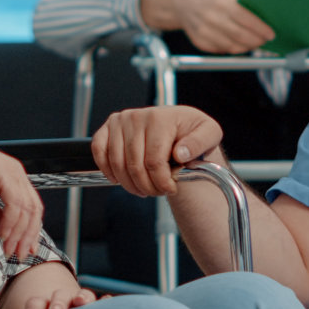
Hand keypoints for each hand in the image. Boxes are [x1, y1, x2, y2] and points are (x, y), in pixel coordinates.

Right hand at [0, 128, 44, 259]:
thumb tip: (6, 234)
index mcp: (13, 179)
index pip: (31, 209)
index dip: (31, 231)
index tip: (27, 248)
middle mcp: (17, 175)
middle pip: (34, 210)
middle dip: (29, 235)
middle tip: (21, 253)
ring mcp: (13, 174)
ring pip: (26, 209)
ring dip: (19, 233)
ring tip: (10, 247)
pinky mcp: (5, 175)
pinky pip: (14, 204)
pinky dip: (11, 222)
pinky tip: (4, 234)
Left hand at [0, 286, 98, 308]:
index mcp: (41, 304)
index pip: (36, 303)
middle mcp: (60, 301)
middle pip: (59, 296)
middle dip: (57, 303)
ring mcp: (79, 304)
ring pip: (83, 296)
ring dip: (82, 297)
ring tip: (81, 303)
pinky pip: (103, 304)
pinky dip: (106, 303)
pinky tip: (108, 302)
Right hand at [91, 106, 222, 197]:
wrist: (179, 124)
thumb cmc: (192, 130)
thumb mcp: (209, 133)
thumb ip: (200, 142)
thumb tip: (180, 153)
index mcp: (159, 118)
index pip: (154, 161)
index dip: (161, 181)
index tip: (170, 189)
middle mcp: (136, 117)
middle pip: (135, 165)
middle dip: (147, 186)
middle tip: (157, 192)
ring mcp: (120, 121)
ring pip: (117, 164)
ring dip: (130, 184)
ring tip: (144, 189)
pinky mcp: (108, 128)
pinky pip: (99, 151)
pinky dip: (106, 169)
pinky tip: (118, 179)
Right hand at [144, 0, 274, 53]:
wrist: (181, 2)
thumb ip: (242, 4)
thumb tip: (264, 18)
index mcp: (221, 1)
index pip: (246, 18)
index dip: (261, 29)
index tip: (271, 34)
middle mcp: (212, 17)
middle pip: (241, 35)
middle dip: (257, 41)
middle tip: (265, 41)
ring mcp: (204, 31)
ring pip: (232, 46)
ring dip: (247, 47)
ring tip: (254, 44)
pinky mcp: (200, 41)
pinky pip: (222, 49)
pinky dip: (233, 49)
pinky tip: (239, 44)